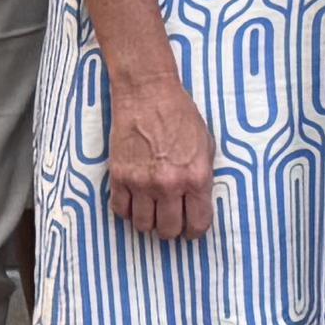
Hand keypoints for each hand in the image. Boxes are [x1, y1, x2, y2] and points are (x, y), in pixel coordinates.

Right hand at [103, 61, 219, 244]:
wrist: (148, 94)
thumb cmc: (180, 115)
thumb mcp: (206, 145)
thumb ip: (202, 177)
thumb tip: (199, 203)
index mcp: (196, 177)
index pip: (198, 224)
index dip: (195, 231)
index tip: (191, 229)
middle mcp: (169, 184)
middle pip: (168, 230)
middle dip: (172, 229)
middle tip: (171, 219)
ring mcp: (141, 182)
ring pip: (143, 226)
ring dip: (149, 222)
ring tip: (152, 210)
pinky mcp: (119, 176)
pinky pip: (120, 210)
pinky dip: (127, 210)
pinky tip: (134, 201)